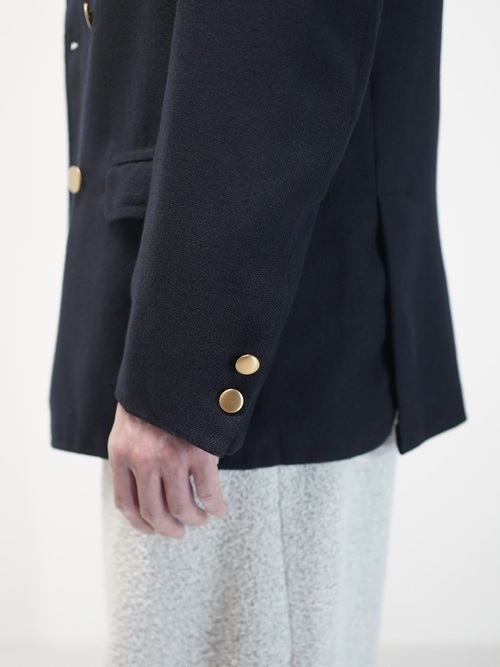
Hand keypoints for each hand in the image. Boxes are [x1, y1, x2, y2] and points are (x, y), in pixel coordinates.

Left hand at [107, 402, 226, 537]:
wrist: (175, 366)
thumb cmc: (153, 395)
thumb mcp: (130, 423)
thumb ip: (132, 452)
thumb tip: (143, 482)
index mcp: (121, 453)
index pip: (126, 502)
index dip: (140, 523)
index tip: (152, 529)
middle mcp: (143, 460)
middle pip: (154, 513)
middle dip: (168, 528)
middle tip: (179, 532)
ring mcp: (171, 457)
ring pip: (182, 508)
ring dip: (193, 519)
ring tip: (200, 519)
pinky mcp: (198, 453)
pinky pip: (209, 491)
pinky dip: (216, 506)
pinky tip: (219, 509)